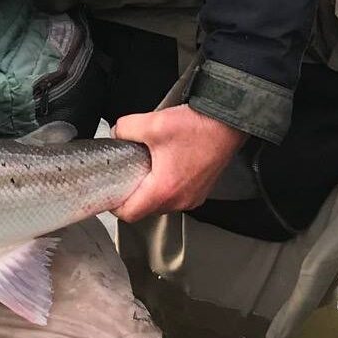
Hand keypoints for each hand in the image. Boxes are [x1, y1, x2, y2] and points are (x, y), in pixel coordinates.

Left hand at [110, 104, 247, 222]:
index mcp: (164, 190)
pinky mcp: (200, 191)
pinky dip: (166, 188)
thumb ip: (125, 129)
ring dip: (150, 192)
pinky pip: (176, 197)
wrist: (227, 124)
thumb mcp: (152, 123)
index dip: (114, 204)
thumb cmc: (198, 127)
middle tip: (124, 176)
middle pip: (145, 210)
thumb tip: (117, 133)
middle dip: (132, 196)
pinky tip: (163, 168)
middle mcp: (180, 200)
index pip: (130, 214)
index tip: (110, 191)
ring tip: (145, 170)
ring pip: (161, 204)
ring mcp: (192, 198)